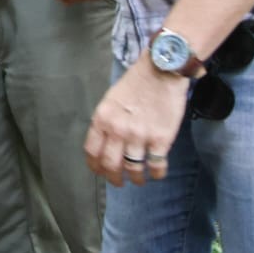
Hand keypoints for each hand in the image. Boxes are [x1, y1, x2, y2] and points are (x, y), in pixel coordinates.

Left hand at [83, 57, 187, 185]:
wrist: (161, 70)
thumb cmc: (136, 83)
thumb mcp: (111, 100)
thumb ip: (106, 122)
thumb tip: (105, 144)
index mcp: (102, 119)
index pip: (92, 152)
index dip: (95, 166)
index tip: (100, 172)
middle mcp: (118, 130)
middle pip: (110, 165)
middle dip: (114, 178)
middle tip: (119, 182)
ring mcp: (139, 136)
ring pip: (133, 169)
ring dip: (136, 179)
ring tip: (139, 180)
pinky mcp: (161, 139)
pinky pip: (156, 165)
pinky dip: (156, 174)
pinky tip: (156, 173)